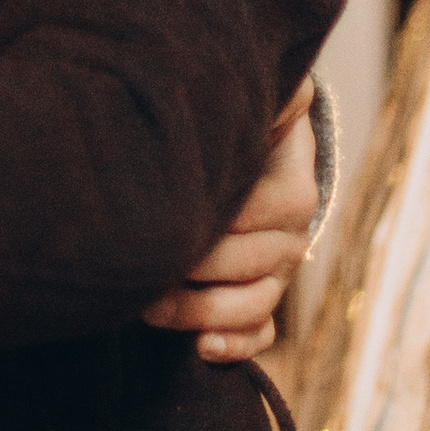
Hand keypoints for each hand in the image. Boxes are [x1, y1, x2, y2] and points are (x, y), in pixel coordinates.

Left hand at [142, 82, 317, 363]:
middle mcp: (290, 234)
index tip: (160, 213)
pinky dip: (235, 346)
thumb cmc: (226, 126)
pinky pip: (260, 336)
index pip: (263, 211)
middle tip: (138, 261)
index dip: (213, 217)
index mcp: (291, 187)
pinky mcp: (257, 302)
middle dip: (193, 267)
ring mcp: (276, 273)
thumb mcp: (249, 101)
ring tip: (148, 304)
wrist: (237, 156)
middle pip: (254, 263)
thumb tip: (283, 83)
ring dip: (202, 311)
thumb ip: (265, 91)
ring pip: (254, 305)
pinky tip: (201, 347)